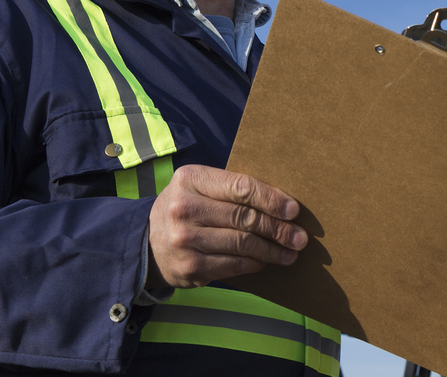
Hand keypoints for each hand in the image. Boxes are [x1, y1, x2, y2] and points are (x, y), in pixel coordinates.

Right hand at [147, 165, 307, 288]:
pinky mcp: (189, 267)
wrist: (146, 242)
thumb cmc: (188, 207)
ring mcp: (185, 240)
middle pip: (245, 218)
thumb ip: (232, 189)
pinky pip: (233, 265)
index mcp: (191, 179)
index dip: (272, 200)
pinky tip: (266, 261)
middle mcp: (184, 209)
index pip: (241, 188)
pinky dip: (254, 263)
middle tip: (301, 237)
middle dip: (279, 229)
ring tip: (291, 252)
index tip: (294, 210)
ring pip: (242, 245)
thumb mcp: (200, 187)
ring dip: (272, 250)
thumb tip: (283, 204)